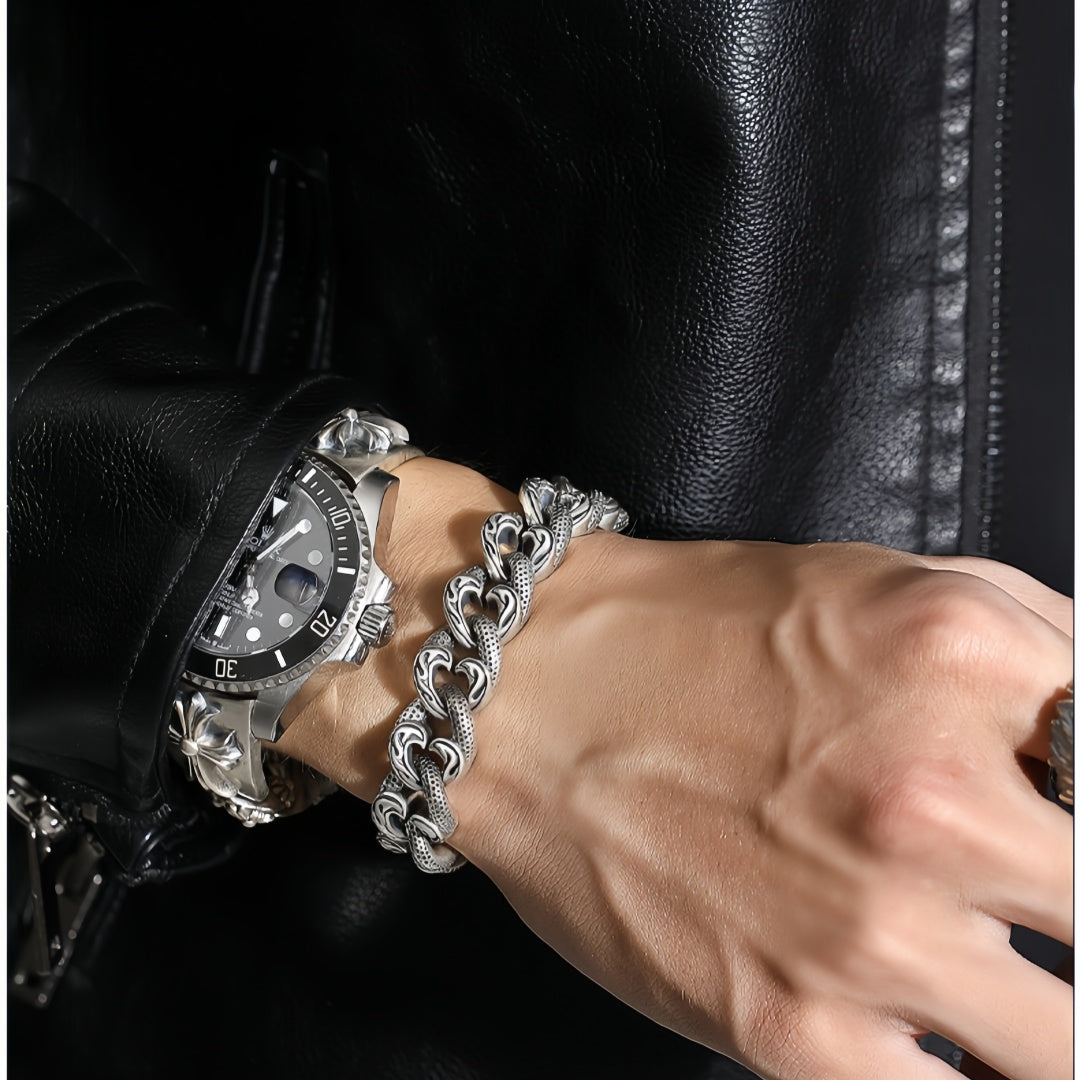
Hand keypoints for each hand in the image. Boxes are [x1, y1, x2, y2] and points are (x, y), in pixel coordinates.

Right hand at [278, 458, 1072, 1079]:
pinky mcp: (800, 1032)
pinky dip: (963, 1063)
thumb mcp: (885, 586)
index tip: (1070, 836)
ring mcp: (872, 929)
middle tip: (1036, 900)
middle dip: (1078, 905)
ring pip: (1070, 1049)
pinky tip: (935, 1026)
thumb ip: (1040, 648)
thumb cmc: (698, 635)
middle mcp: (936, 796)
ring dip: (1049, 1017)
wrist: (535, 695)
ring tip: (999, 977)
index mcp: (968, 657)